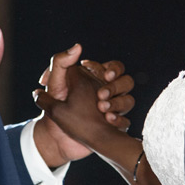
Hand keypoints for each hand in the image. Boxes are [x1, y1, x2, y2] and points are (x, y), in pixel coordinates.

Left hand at [32, 45, 134, 166]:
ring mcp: (111, 109)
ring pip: (129, 100)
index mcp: (95, 79)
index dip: (113, 69)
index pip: (113, 67)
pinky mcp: (113, 126)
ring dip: (118, 103)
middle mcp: (106, 92)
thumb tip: (78, 46)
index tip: (104, 75)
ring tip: (102, 108)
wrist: (55, 137)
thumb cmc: (54, 106)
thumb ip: (62, 61)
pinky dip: (119, 120)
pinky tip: (107, 120)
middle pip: (127, 81)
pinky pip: (126, 122)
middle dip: (117, 86)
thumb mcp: (55, 82)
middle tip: (101, 95)